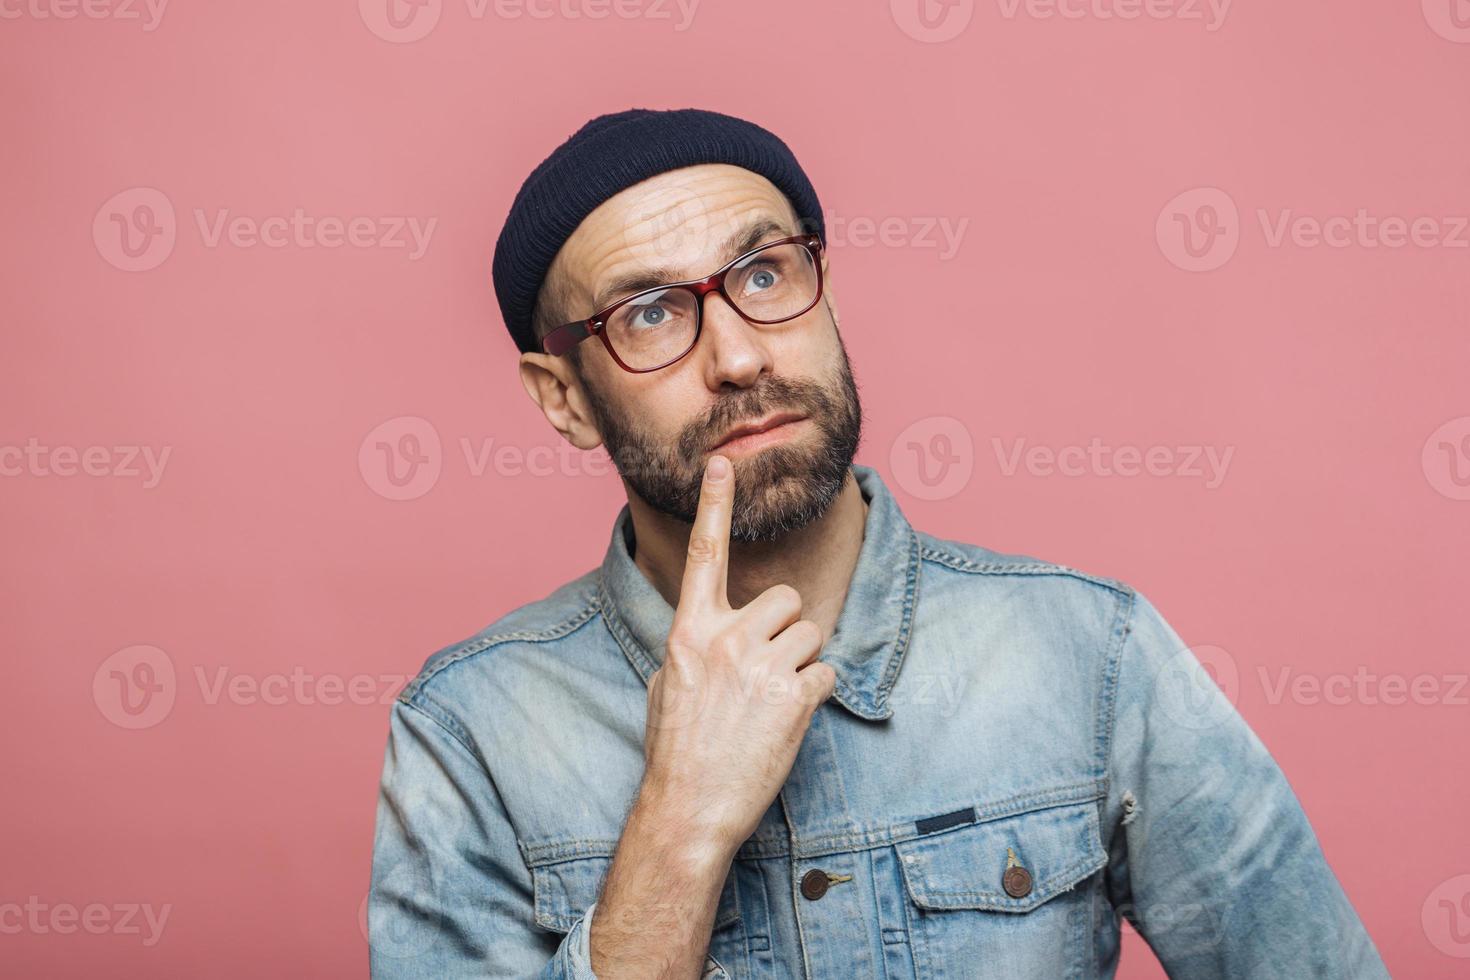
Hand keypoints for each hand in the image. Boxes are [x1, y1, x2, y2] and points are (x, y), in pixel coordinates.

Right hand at [639, 454, 836, 855]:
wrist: (689, 808)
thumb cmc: (676, 749)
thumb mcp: (667, 684)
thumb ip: (694, 645)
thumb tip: (713, 632)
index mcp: (689, 631)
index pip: (704, 555)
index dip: (713, 506)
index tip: (722, 465)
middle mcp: (725, 638)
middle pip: (786, 598)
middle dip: (785, 629)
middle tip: (764, 671)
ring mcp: (761, 666)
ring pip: (810, 634)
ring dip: (800, 663)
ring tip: (770, 702)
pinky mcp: (794, 697)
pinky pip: (826, 674)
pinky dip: (815, 696)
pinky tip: (786, 721)